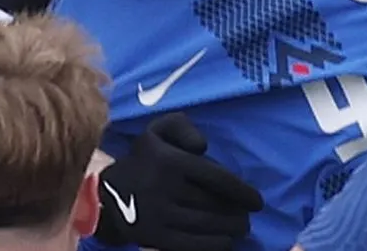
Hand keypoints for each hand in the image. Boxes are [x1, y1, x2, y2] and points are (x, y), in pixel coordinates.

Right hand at [95, 113, 263, 250]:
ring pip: (208, 225)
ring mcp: (159, 214)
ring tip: (239, 228)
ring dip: (230, 229)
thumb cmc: (144, 159)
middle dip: (238, 213)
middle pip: (215, 204)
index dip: (243, 192)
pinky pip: (194, 243)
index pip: (217, 178)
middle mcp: (164, 187)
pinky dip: (215, 244)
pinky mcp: (155, 236)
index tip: (257, 201)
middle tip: (247, 216)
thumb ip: (183, 127)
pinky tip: (225, 241)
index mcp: (168, 160)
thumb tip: (203, 147)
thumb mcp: (158, 131)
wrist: (109, 194)